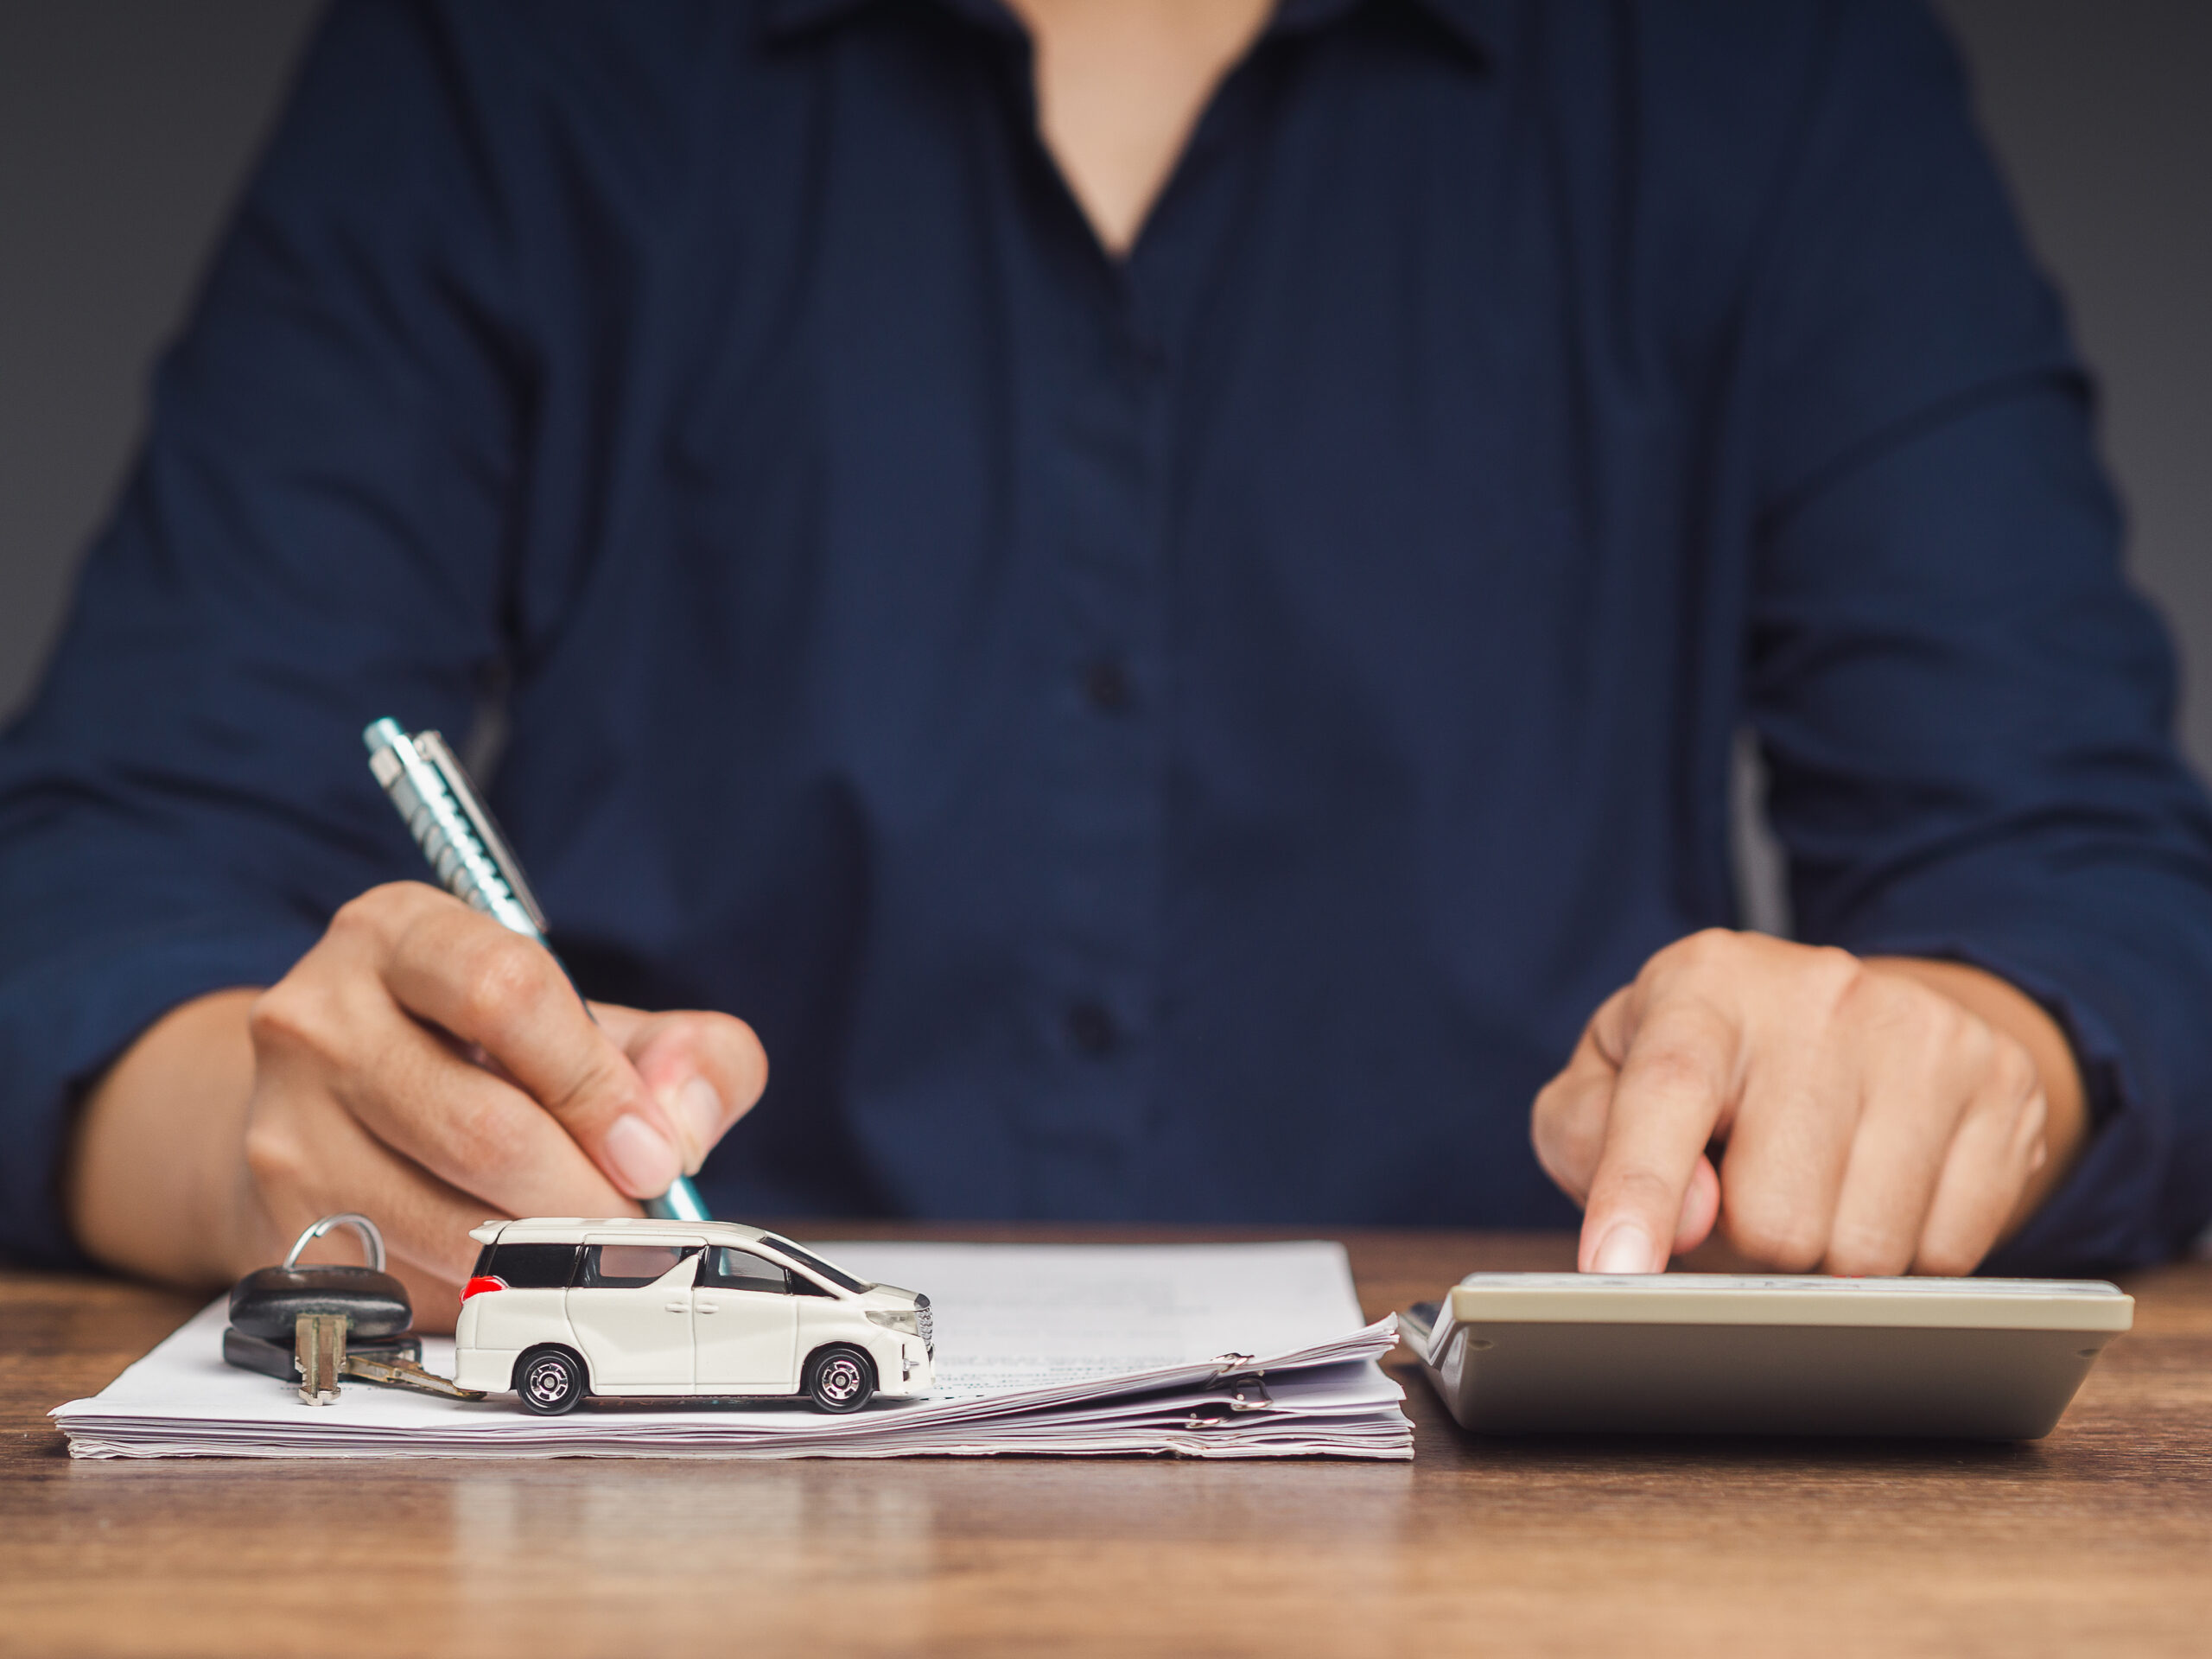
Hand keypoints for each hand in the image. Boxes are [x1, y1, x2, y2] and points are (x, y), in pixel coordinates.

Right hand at [68, 882, 767, 1325]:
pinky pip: (413, 1286)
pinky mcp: (279, 1229)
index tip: (655, 1152)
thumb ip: (685, 1056)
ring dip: (548, 1256)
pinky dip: (491, 1295)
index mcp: (400, 934)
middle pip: (483, 1128)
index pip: (506, 994)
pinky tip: (513, 1269)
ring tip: (588, 1247)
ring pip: (448, 1223)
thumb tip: (682, 1127)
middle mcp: (319, 1017)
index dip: (597, 1086)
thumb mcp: (597, 1025)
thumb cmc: (490, 1059)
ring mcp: (284, 1128)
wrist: (332, 1111)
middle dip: (589, 1194)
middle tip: (637, 1222)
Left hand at [1530, 930, 2086, 1276]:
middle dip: (1746, 1243)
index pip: (1666, 1095)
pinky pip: (1948, 1256)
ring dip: (1823, 1258)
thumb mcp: (1605, 1082)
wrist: (1847, 1016)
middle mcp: (1820, 992)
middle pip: (1774, 1221)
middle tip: (1741, 1189)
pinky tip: (1879, 1190)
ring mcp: (1924, 1035)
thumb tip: (1686, 1216)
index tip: (1615, 1274)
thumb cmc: (1701, 1068)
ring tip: (1808, 1185)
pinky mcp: (2004, 1086)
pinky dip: (1903, 1254)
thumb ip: (1591, 1141)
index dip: (1638, 1194)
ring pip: (1864, 1254)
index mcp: (1701, 983)